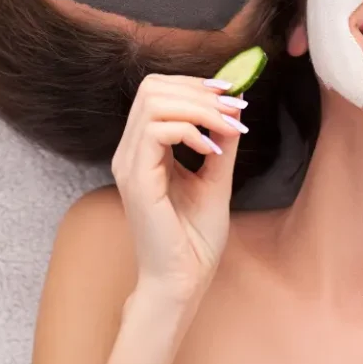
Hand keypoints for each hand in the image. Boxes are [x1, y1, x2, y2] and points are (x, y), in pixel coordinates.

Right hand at [111, 74, 247, 298]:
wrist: (184, 280)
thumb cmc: (195, 236)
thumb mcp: (216, 176)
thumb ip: (221, 140)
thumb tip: (234, 105)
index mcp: (143, 148)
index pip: (157, 91)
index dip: (194, 84)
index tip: (230, 94)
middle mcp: (129, 151)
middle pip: (152, 87)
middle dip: (199, 91)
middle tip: (233, 109)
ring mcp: (128, 164)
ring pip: (154, 102)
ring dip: (199, 107)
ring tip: (227, 126)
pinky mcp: (136, 179)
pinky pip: (157, 130)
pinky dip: (190, 130)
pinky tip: (210, 149)